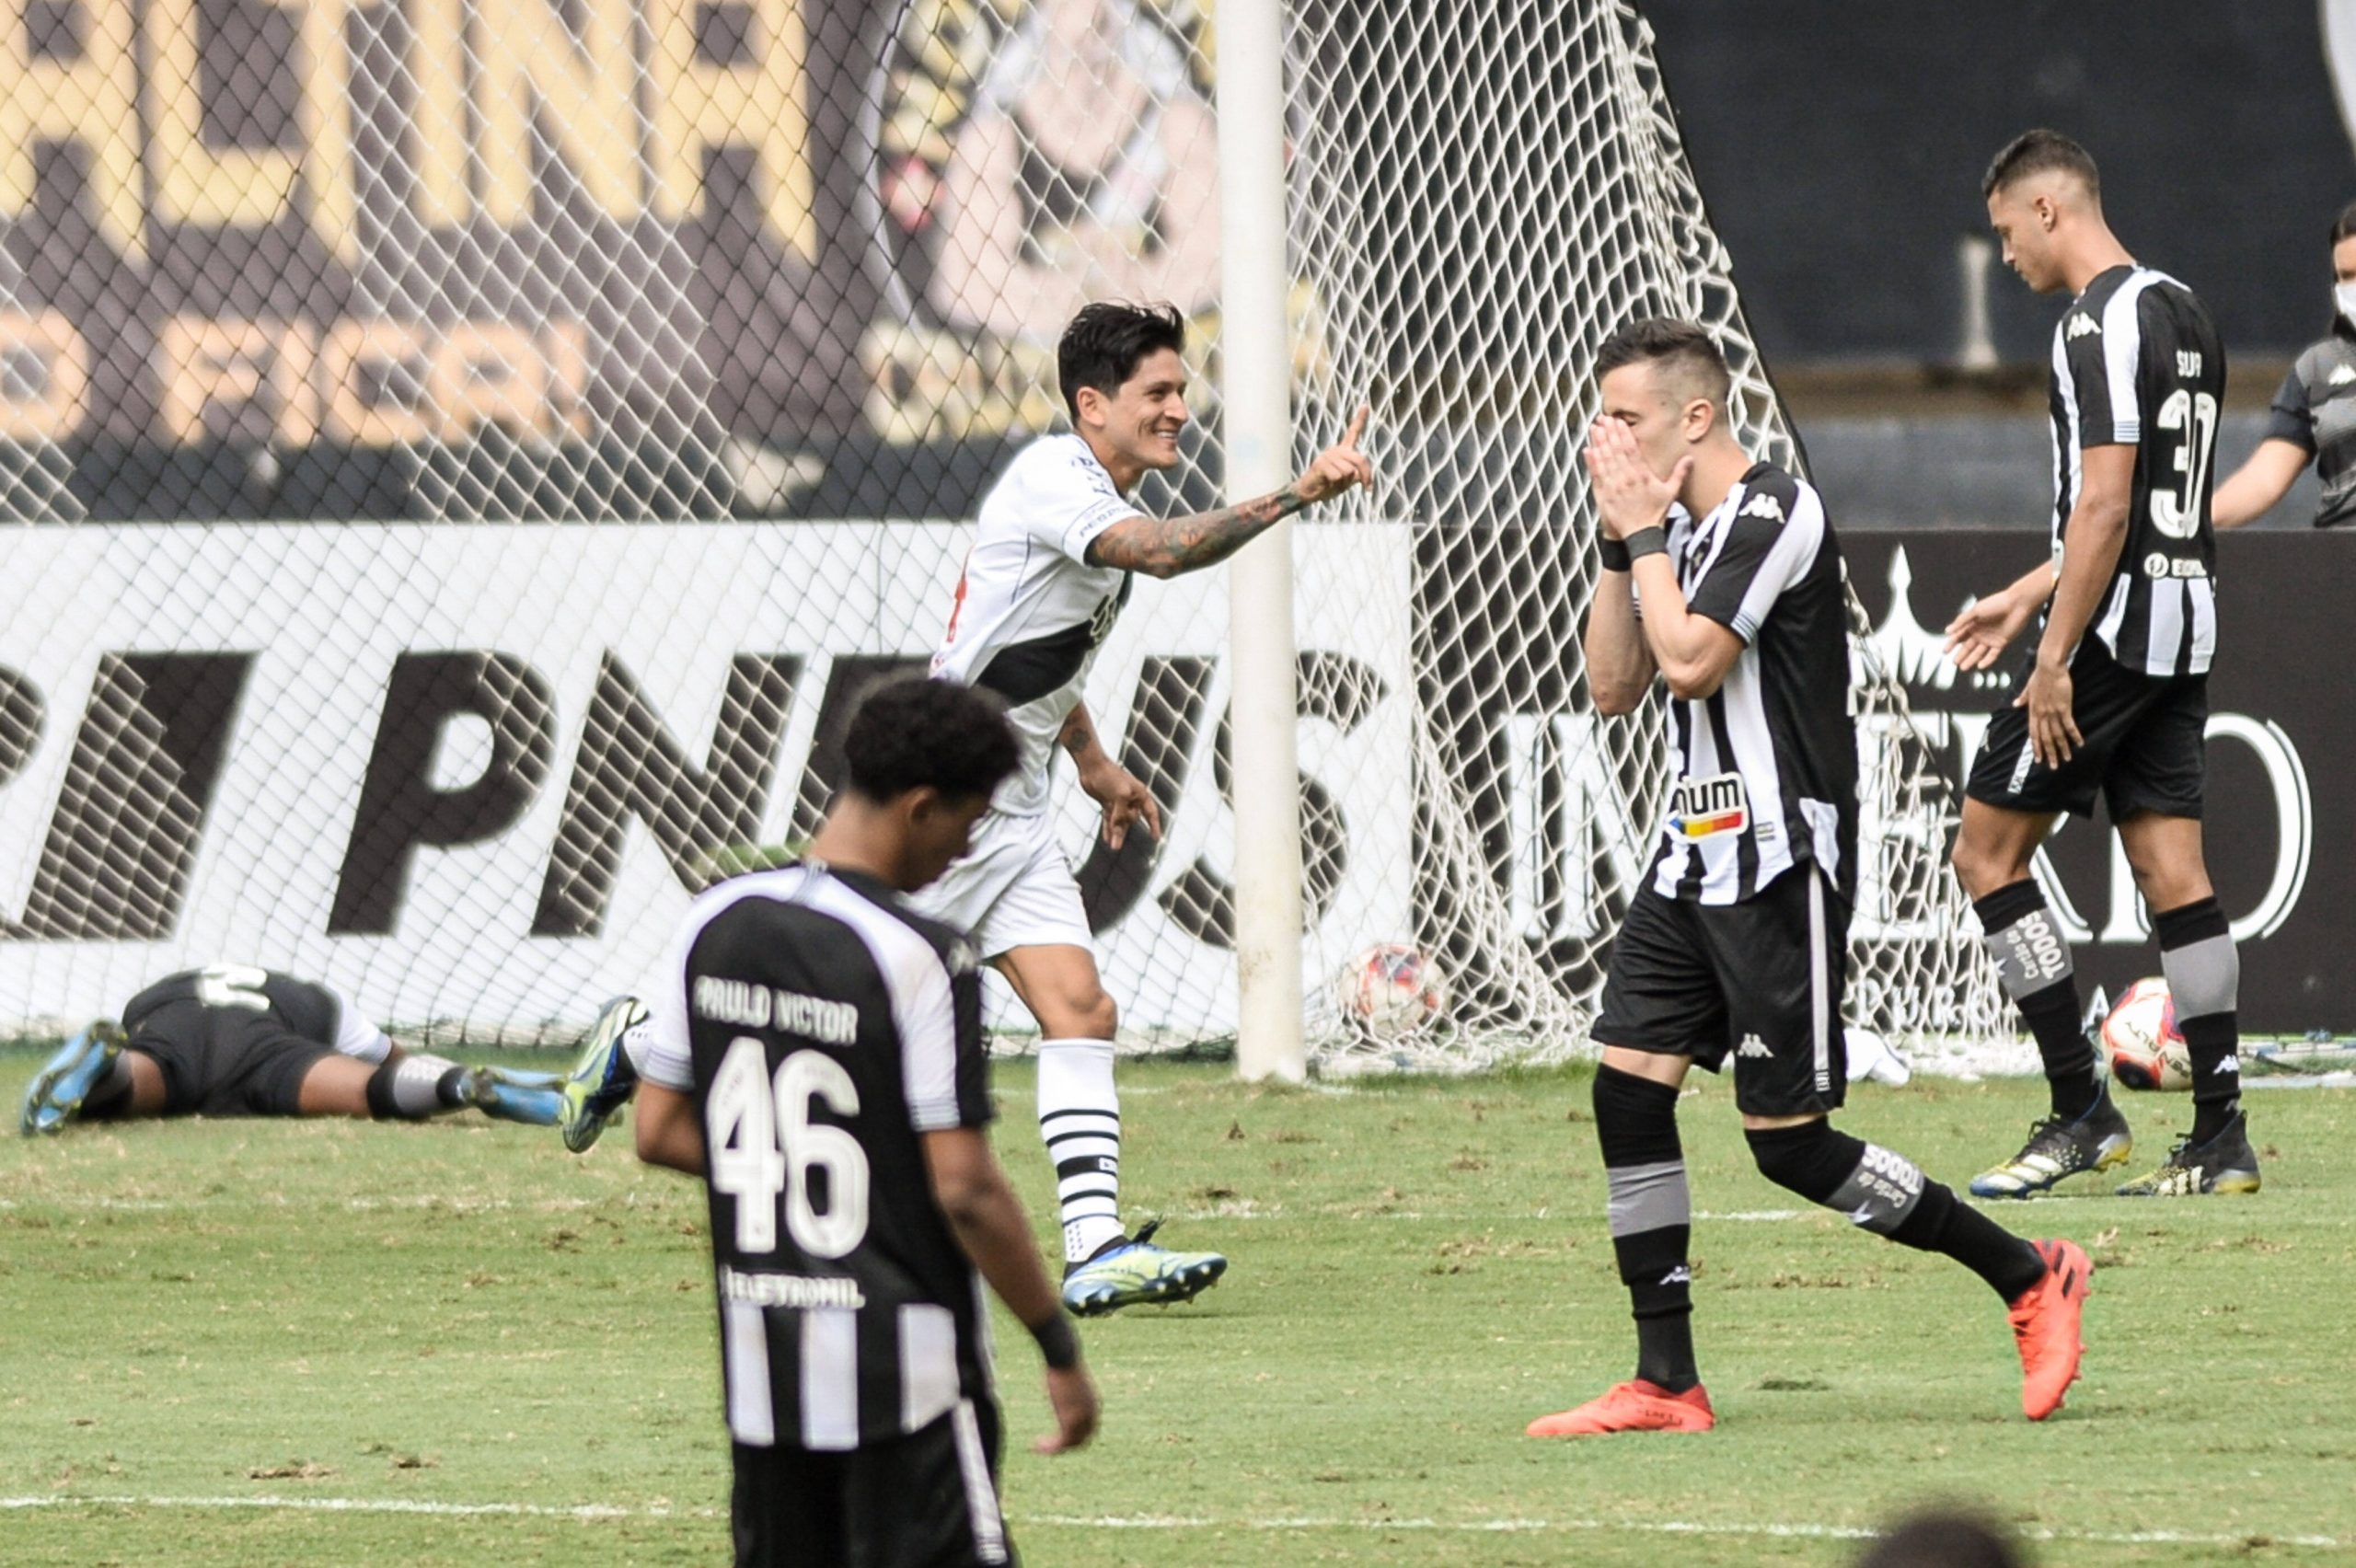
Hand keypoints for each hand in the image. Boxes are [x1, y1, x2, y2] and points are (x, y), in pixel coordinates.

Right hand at [1034, 1364, 1099, 1454]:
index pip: (1088, 1430)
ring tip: (1038, 1445)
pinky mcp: (1071, 1423)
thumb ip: (1066, 1389)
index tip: (1057, 1437)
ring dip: (1054, 1448)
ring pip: (1070, 1444)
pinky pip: (1062, 1444)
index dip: (1074, 1436)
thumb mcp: (1067, 1380)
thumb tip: (1058, 1381)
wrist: (1064, 1358)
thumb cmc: (1064, 1362)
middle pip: (1081, 1440)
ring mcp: (1083, 1420)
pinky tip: (1037, 1445)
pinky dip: (1049, 1448)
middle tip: (1047, 1445)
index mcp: (1094, 1405)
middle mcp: (1091, 1415)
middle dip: (1064, 1445)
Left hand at [1078, 755, 1160, 849]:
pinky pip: (1110, 819)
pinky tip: (1107, 839)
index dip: (1154, 825)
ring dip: (1116, 834)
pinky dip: (1108, 829)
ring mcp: (1118, 802)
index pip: (1151, 812)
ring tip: (1113, 847)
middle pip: (1132, 819)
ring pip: (1120, 821)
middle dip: (1124, 830)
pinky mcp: (1107, 803)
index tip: (1155, 838)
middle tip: (1115, 844)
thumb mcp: (1119, 795)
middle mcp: (1131, 799)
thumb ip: (1120, 814)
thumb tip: (1117, 829)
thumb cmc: (1109, 776)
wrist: (1091, 767)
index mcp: (1140, 794)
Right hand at [1291, 405, 1374, 502]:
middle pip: (1360, 460)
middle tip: (1367, 489)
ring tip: (1332, 482)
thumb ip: (1358, 475)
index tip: (1366, 405)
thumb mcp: (1348, 481)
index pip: (1353, 432)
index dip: (1360, 419)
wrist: (1309, 493)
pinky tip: (1326, 482)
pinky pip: (1338, 476)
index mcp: (1343, 450)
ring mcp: (1327, 455)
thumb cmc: (1328, 486)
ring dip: (1344, 483)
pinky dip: (1335, 485)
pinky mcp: (1320, 463)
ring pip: (1349, 472)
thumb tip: (1361, 475)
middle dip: (1365, 477)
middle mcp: (1336, 449)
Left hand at [1584, 417, 1688, 540]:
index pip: (1631, 449)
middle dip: (1609, 433)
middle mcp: (1627, 478)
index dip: (1623, 433)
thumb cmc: (1655, 514)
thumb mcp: (1671, 492)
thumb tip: (1689, 458)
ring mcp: (1614, 486)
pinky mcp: (1604, 495)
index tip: (1618, 421)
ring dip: (1599, 443)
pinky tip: (1587, 450)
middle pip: (1616, 451)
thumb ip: (1679, 473)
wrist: (1641, 534)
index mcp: (1642, 475)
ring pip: (1605, 460)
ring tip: (1594, 428)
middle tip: (1603, 418)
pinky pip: (1597, 476)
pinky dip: (1592, 463)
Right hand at [1943, 586, 2037, 671]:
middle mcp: (1980, 633)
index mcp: (1973, 624)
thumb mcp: (1976, 611)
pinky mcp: (2001, 643)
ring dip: (1971, 660)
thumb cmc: (1996, 604)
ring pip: (1978, 653)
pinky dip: (1987, 661)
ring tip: (1963, 668)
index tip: (1944, 652)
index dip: (1951, 644)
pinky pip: (1992, 654)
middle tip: (1954, 663)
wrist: (2017, 604)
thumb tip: (1947, 631)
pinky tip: (1980, 666)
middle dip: (1961, 655)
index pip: (1959, 636)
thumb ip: (1961, 621)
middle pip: (1968, 646)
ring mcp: (1990, 639)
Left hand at [2016, 655, 2082, 767]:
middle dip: (2049, 753)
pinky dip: (2074, 735)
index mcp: (2032, 711)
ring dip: (2062, 748)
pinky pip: (2069, 725)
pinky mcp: (2064, 707)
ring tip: (2067, 759)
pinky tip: (2079, 743)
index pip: (2033, 734)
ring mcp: (2052, 712)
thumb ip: (2022, 698)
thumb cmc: (2039, 675)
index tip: (2038, 759)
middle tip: (2053, 766)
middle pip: (2045, 738)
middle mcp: (2041, 714)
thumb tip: (2015, 704)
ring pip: (2057, 735)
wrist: (2049, 666)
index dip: (2036, 747)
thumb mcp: (2028, 688)